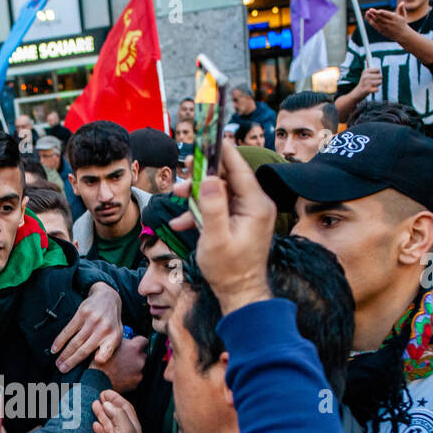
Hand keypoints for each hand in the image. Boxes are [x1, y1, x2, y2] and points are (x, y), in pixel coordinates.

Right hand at [52, 283, 122, 371]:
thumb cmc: (111, 321)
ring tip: (58, 363)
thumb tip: (98, 361)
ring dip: (64, 353)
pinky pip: (68, 330)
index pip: (106, 353)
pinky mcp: (82, 313)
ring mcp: (92, 320)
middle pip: (84, 349)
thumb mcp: (116, 335)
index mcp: (113, 337)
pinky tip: (55, 348)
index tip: (88, 372)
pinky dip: (60, 340)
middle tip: (62, 370)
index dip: (98, 361)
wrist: (108, 297)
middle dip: (71, 362)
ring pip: (75, 341)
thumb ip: (109, 348)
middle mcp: (103, 329)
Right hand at [91, 389, 143, 432]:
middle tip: (99, 395)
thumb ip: (117, 415)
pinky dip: (98, 427)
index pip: (124, 406)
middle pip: (115, 412)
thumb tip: (108, 403)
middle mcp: (124, 430)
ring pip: (108, 421)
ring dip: (101, 412)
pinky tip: (93, 423)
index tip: (105, 392)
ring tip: (93, 404)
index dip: (115, 398)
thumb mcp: (125, 430)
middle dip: (108, 403)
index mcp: (132, 425)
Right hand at [92, 334, 148, 393]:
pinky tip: (121, 376)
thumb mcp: (110, 345)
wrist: (97, 380)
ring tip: (121, 368)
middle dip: (135, 356)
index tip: (135, 345)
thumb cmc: (101, 363)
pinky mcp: (136, 382)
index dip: (138, 343)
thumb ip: (122, 342)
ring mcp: (139, 371)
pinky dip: (131, 377)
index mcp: (134, 348)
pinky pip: (136, 377)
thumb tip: (125, 342)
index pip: (144, 341)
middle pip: (142, 355)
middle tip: (124, 359)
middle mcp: (139, 359)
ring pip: (139, 367)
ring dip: (133, 367)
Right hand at [169, 140, 274, 312]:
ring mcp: (250, 213)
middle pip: (228, 177)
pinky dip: (202, 211)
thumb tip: (209, 179)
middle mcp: (256, 205)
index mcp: (256, 205)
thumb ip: (212, 207)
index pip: (239, 168)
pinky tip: (181, 222)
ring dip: (198, 194)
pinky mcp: (241, 221)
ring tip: (176, 196)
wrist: (239, 293)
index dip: (221, 152)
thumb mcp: (216, 238)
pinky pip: (221, 207)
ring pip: (221, 191)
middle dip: (202, 176)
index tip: (207, 138)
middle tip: (182, 171)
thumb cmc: (229, 270)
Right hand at [354, 67, 382, 97]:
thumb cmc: (364, 82)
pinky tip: (373, 89)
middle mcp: (366, 76)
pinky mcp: (368, 89)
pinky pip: (377, 89)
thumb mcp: (365, 74)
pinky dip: (376, 90)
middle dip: (379, 79)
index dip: (378, 73)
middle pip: (380, 76)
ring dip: (378, 84)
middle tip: (375, 81)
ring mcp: (367, 83)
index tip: (375, 75)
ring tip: (374, 85)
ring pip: (380, 82)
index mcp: (365, 71)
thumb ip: (368, 67)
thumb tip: (367, 58)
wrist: (357, 92)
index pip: (378, 70)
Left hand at [365, 6, 409, 41]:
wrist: (402, 35)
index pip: (386, 14)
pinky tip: (368, 18)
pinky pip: (375, 26)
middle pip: (380, 18)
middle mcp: (389, 23)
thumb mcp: (403, 16)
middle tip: (369, 10)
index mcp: (394, 18)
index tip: (377, 10)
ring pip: (377, 22)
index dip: (381, 12)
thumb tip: (402, 2)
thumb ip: (401, 9)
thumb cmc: (402, 23)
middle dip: (374, 14)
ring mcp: (385, 28)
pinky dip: (371, 22)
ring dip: (371, 17)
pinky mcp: (382, 31)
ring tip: (367, 13)